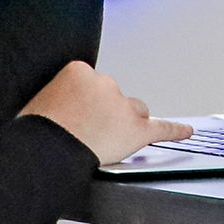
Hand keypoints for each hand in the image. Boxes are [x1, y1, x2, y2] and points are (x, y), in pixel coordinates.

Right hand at [19, 60, 191, 164]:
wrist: (43, 152)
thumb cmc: (37, 131)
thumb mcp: (38, 101)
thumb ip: (59, 98)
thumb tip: (61, 108)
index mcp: (79, 71)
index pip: (92, 84)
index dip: (84, 104)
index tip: (75, 115)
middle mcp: (106, 84)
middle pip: (115, 97)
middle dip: (105, 114)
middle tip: (85, 133)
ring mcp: (123, 106)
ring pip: (134, 112)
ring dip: (124, 125)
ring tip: (103, 142)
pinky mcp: (137, 130)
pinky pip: (163, 128)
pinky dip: (176, 131)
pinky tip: (186, 131)